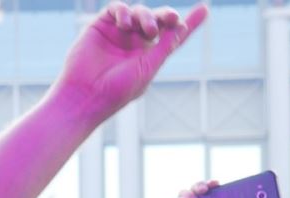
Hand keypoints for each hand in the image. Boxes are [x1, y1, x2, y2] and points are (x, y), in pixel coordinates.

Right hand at [53, 2, 207, 122]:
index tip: (205, 9)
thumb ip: (166, 45)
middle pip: (156, 19)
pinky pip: (116, 8)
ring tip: (144, 29)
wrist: (85, 96)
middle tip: (170, 19)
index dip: (189, 23)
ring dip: (145, 15)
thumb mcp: (148, 67)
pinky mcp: (100, 26)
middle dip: (165, 16)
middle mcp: (134, 43)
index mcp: (149, 56)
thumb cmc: (118, 89)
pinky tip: (125, 23)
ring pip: (138, 11)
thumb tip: (181, 26)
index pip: (172, 36)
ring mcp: (117, 33)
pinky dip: (123, 10)